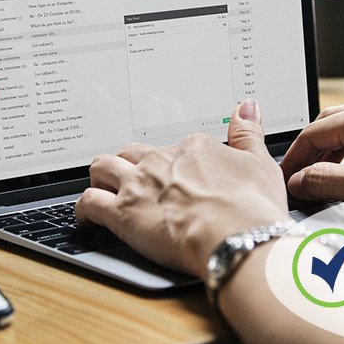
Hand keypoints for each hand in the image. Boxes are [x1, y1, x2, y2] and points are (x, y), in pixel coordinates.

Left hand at [76, 99, 289, 278]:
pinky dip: (84, 208)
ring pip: (104, 167)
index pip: (175, 148)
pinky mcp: (122, 213)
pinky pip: (90, 202)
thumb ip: (247, 133)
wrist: (235, 237)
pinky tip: (87, 216)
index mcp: (193, 148)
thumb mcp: (259, 162)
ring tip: (103, 186)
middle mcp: (161, 161)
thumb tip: (247, 107)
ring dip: (101, 175)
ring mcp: (139, 185)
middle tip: (135, 178)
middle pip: (133, 153)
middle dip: (131, 163)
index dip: (175, 163)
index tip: (179, 176)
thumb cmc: (250, 207)